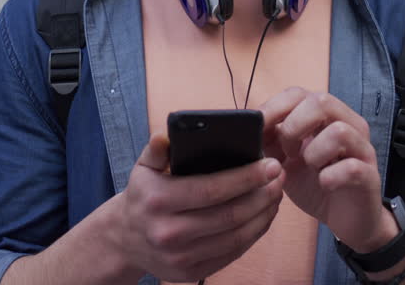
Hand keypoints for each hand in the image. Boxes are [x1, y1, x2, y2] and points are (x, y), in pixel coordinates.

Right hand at [109, 133, 284, 281]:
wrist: (124, 240)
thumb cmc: (143, 196)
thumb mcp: (143, 168)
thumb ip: (157, 149)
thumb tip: (167, 135)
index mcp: (158, 201)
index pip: (211, 189)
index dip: (245, 177)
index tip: (270, 165)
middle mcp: (168, 233)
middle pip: (229, 215)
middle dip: (262, 195)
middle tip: (280, 177)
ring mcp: (180, 258)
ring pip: (235, 236)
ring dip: (263, 215)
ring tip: (276, 194)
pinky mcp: (190, 273)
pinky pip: (232, 253)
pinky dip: (253, 234)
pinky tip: (263, 216)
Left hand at [260, 88, 394, 252]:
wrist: (346, 218)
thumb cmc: (315, 184)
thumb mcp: (285, 159)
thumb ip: (270, 140)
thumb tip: (248, 125)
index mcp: (325, 116)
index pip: (298, 94)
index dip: (274, 108)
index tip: (259, 129)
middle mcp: (348, 125)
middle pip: (321, 101)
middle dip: (294, 126)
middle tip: (287, 152)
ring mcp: (362, 149)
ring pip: (339, 131)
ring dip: (314, 151)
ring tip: (309, 167)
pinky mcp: (370, 176)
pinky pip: (352, 167)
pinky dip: (331, 176)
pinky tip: (324, 184)